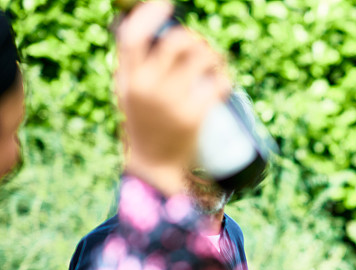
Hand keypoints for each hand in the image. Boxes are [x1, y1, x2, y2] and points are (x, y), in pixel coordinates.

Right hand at [115, 1, 229, 195]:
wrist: (154, 165)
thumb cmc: (142, 123)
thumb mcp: (127, 92)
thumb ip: (133, 63)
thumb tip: (150, 25)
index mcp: (129, 79)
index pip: (133, 37)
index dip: (149, 14)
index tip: (166, 4)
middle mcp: (148, 88)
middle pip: (177, 42)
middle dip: (195, 39)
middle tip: (202, 47)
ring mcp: (172, 103)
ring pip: (203, 59)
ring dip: (215, 56)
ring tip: (216, 63)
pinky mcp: (195, 117)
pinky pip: (218, 83)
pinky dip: (224, 78)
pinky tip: (223, 80)